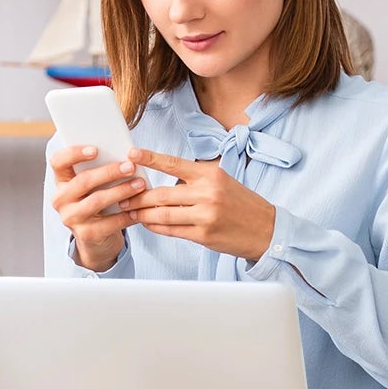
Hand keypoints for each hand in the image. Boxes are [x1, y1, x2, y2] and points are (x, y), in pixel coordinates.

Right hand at [47, 144, 142, 270]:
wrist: (95, 238)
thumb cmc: (96, 201)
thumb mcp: (92, 186)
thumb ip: (98, 169)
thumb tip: (123, 154)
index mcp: (61, 181)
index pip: (58, 162)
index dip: (74, 154)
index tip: (95, 149)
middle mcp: (61, 200)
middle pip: (83, 181)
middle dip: (109, 172)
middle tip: (130, 166)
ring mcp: (71, 218)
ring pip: (97, 200)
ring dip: (121, 191)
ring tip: (140, 184)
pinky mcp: (86, 235)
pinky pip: (110, 222)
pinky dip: (127, 214)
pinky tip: (139, 207)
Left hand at [119, 148, 277, 263]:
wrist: (266, 229)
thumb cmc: (241, 204)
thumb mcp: (222, 181)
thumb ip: (195, 180)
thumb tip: (164, 180)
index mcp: (210, 174)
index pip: (173, 164)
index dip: (149, 158)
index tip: (131, 153)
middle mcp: (207, 192)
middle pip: (161, 193)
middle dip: (137, 195)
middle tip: (121, 195)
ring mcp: (205, 215)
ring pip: (162, 214)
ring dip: (142, 214)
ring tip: (129, 211)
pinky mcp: (203, 235)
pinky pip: (171, 230)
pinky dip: (155, 227)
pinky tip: (146, 224)